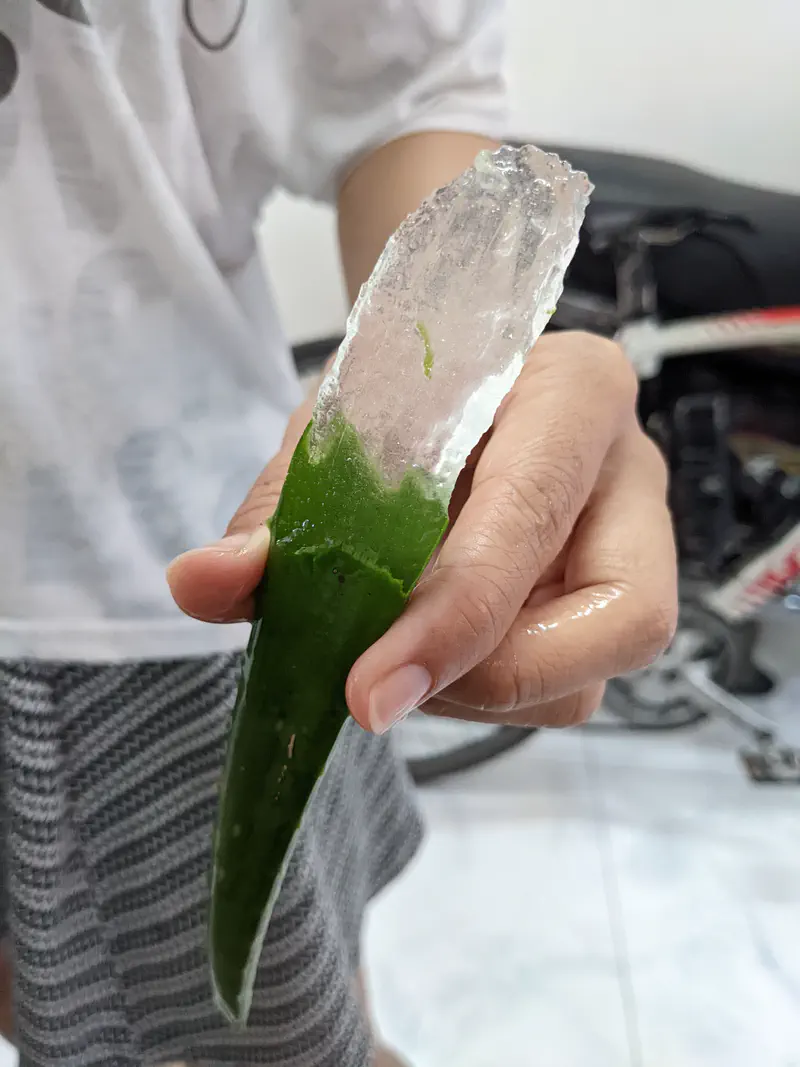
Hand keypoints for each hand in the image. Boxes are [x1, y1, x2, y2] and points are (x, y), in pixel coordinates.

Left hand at [168, 332, 677, 734]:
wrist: (452, 391)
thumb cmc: (408, 396)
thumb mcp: (339, 429)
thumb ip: (280, 508)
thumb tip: (202, 584)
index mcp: (577, 392)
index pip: (536, 508)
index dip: (458, 609)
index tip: (368, 688)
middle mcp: (630, 477)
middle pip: (623, 620)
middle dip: (486, 675)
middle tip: (377, 687)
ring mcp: (636, 553)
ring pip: (585, 678)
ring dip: (467, 690)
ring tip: (387, 647)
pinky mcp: (609, 612)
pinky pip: (559, 692)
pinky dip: (473, 690)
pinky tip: (422, 648)